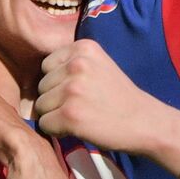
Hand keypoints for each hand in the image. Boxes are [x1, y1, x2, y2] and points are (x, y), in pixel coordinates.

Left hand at [35, 40, 160, 153]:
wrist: (146, 122)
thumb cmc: (121, 97)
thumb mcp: (100, 66)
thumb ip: (71, 65)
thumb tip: (33, 82)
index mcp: (84, 48)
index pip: (47, 65)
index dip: (59, 82)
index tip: (82, 90)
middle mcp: (76, 64)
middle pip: (41, 85)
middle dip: (56, 99)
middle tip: (84, 105)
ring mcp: (72, 89)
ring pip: (40, 106)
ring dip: (56, 115)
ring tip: (83, 116)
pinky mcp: (70, 114)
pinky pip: (45, 124)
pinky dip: (58, 131)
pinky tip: (80, 128)